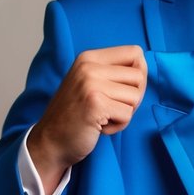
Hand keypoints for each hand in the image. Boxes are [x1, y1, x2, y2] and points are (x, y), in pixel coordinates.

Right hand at [27, 46, 147, 194]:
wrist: (50, 141)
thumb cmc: (75, 115)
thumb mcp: (89, 82)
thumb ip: (112, 72)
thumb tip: (143, 68)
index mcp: (89, 57)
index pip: (135, 53)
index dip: (139, 75)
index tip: (123, 90)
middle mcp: (89, 66)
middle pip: (139, 76)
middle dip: (133, 98)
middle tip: (111, 108)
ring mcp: (90, 83)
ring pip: (136, 97)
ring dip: (124, 113)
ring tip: (103, 117)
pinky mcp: (95, 104)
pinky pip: (128, 115)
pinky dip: (119, 126)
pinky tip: (100, 127)